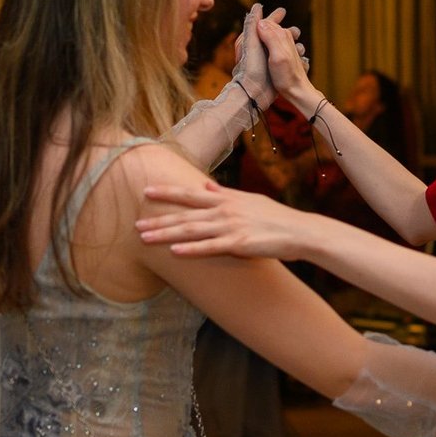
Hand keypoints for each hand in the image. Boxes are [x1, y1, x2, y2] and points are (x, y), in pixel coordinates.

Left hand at [138, 180, 313, 259]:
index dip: (167, 192)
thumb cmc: (276, 217)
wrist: (300, 231)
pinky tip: (175, 251)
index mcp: (227, 199)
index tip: (146, 191)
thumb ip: (225, 194)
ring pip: (192, 230)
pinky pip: (210, 247)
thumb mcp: (250, 199)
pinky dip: (192, 249)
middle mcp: (225, 210)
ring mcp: (231, 226)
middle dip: (159, 218)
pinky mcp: (240, 244)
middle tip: (135, 223)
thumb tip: (206, 185)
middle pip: (185, 214)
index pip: (190, 193)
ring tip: (145, 237)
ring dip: (167, 233)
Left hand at [230, 4, 305, 110]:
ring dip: (290, 43)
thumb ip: (253, 25)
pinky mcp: (270, 71)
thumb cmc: (253, 70)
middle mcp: (257, 50)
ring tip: (300, 42)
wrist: (255, 94)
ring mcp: (264, 61)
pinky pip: (282, 58)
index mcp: (252, 41)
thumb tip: (257, 7)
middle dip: (284, 30)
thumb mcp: (252, 43)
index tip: (283, 11)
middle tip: (296, 30)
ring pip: (279, 47)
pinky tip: (300, 57)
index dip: (273, 17)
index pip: (263, 24)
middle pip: (272, 36)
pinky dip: (291, 55)